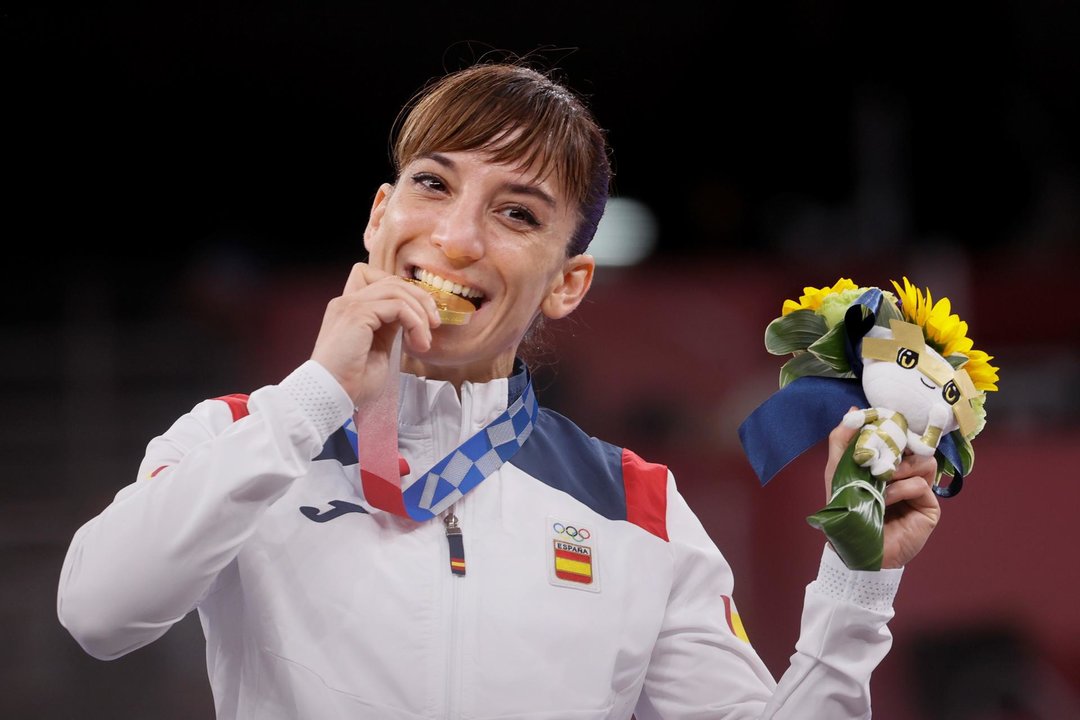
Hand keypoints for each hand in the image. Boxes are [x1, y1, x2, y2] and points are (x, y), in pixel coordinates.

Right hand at [310, 263, 439, 405]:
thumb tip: (410, 318)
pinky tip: (417, 343)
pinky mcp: (357, 314)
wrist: (330, 394)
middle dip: (420, 299)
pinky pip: (398, 306)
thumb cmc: (352, 381)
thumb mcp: (379, 348)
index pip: (379, 279)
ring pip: (397, 289)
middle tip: (433, 325)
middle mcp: (347, 301)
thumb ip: (390, 328)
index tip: (421, 316)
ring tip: (424, 340)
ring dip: (420, 313)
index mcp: (350, 308)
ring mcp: (350, 305)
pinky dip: (415, 323)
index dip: (404, 291)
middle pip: (392, 281)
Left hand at [823, 414, 940, 569]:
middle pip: (916, 445)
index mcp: (889, 462)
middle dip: (896, 445)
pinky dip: (902, 489)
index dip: (893, 427)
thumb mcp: (837, 471)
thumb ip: (842, 441)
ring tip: (882, 480)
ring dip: (899, 468)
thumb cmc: (846, 510)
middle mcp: (908, 474)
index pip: (901, 436)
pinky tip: (886, 499)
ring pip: (925, 462)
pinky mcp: (929, 508)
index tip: (879, 423)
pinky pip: (922, 485)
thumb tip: (853, 410)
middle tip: (880, 451)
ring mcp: (920, 491)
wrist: (854, 546)